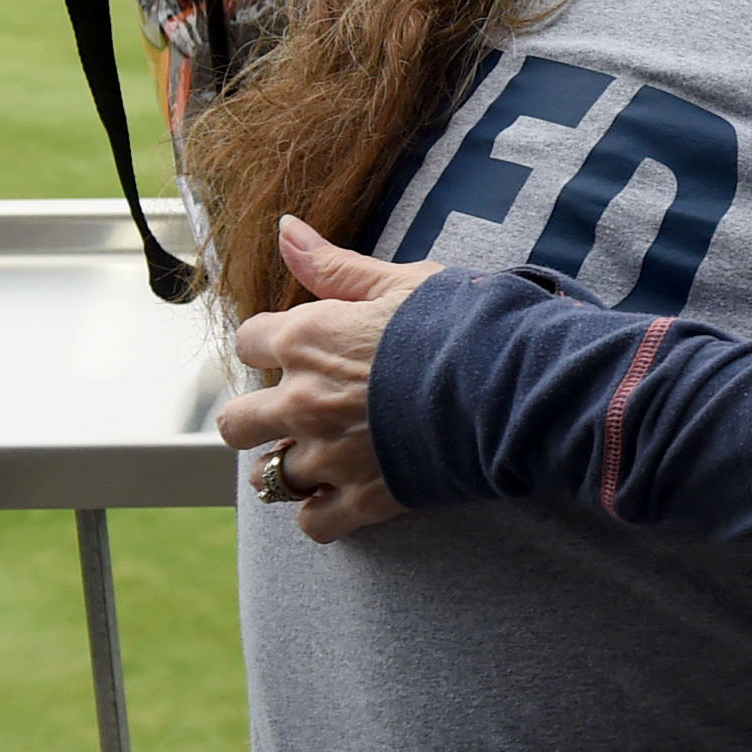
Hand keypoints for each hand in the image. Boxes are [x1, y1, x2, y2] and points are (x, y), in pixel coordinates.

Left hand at [213, 215, 438, 543]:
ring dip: (288, 469)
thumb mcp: (402, 281)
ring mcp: (329, 457)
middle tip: (298, 413)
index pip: (249, 341)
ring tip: (323, 459)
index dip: (272, 344)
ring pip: (268, 478)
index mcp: (308, 340)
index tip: (299, 349)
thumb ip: (336, 265)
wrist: (514, 384)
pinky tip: (346, 496)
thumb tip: (284, 228)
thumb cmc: (464, 323)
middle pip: (236, 423)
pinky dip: (324, 513)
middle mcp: (303, 403)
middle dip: (258, 419)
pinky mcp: (363, 499)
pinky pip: (314, 523)